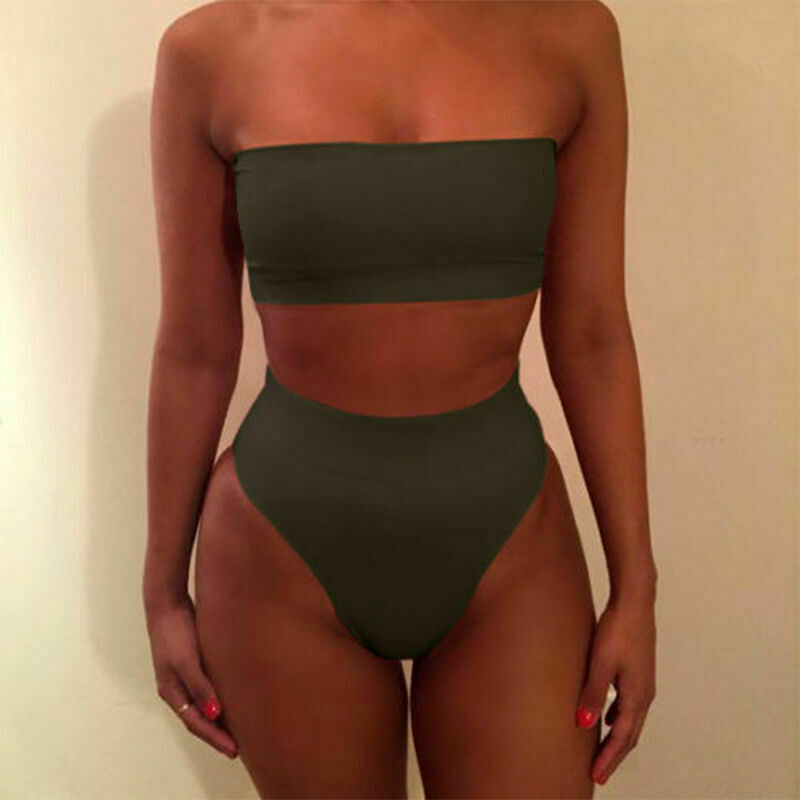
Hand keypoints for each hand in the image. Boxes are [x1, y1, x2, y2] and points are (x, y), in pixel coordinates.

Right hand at [144, 592, 238, 758]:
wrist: (167, 602)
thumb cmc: (175, 631)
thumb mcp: (187, 660)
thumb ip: (200, 686)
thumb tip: (214, 715)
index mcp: (172, 691)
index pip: (195, 723)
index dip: (214, 738)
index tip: (234, 751)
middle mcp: (177, 688)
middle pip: (198, 718)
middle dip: (217, 734)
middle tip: (238, 748)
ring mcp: (183, 675)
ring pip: (202, 705)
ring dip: (218, 719)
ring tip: (238, 729)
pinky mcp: (192, 662)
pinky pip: (206, 689)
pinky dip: (218, 699)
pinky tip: (232, 698)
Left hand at [575, 593, 655, 784]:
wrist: (634, 602)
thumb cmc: (618, 630)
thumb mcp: (600, 662)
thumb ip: (593, 693)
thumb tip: (585, 725)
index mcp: (637, 696)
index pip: (622, 738)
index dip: (609, 759)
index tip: (596, 776)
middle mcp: (645, 695)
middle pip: (630, 735)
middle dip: (614, 755)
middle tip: (598, 773)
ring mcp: (644, 683)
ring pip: (631, 721)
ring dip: (617, 738)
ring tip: (601, 751)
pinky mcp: (638, 672)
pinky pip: (629, 705)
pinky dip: (619, 719)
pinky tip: (606, 716)